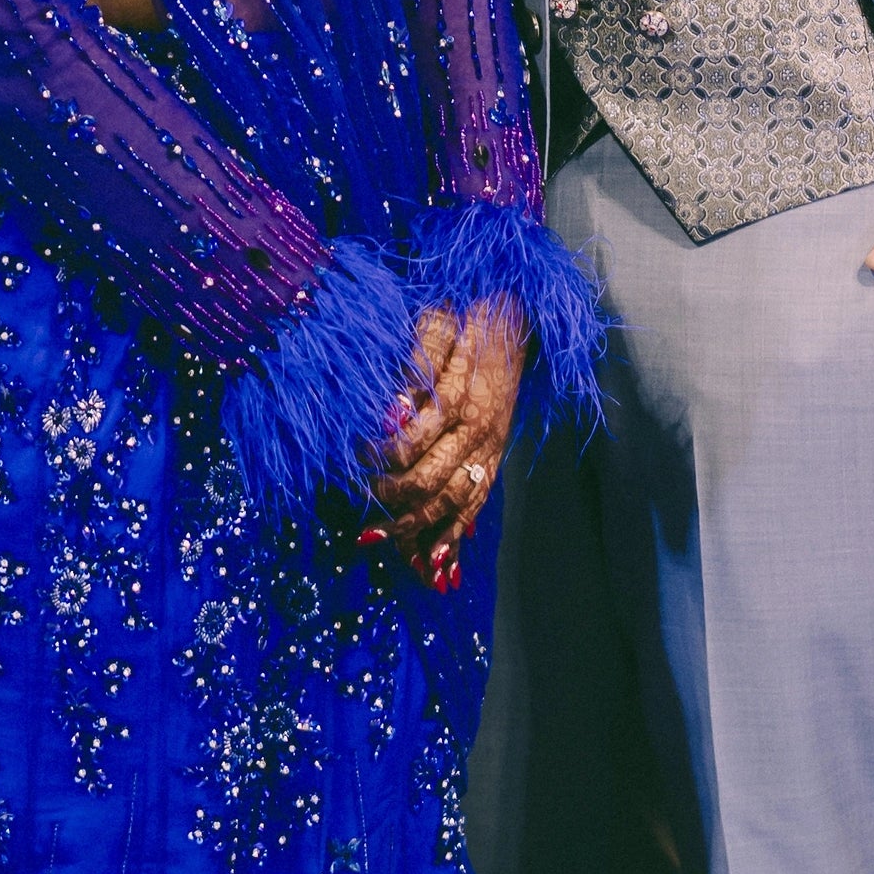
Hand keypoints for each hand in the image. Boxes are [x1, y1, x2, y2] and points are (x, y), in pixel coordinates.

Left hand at [370, 302, 523, 588]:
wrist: (518, 315)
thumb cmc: (468, 314)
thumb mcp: (437, 322)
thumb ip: (413, 363)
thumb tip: (388, 412)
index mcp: (458, 396)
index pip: (412, 441)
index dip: (380, 457)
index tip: (355, 460)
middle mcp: (476, 429)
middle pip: (432, 479)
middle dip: (394, 502)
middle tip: (363, 511)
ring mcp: (489, 446)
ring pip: (454, 499)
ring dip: (420, 526)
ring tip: (385, 543)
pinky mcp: (496, 455)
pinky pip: (478, 501)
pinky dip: (457, 533)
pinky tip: (438, 560)